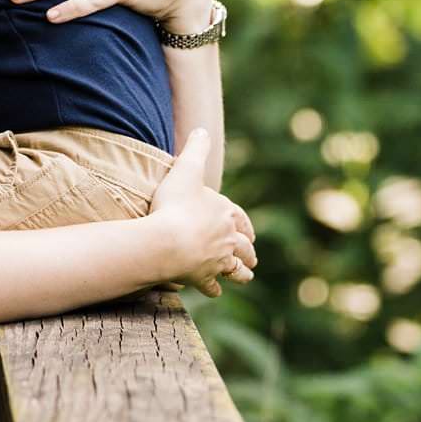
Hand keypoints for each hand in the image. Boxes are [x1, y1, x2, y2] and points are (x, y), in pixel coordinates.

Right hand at [149, 128, 254, 298]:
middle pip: (243, 247)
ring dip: (241, 273)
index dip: (245, 225)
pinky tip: (215, 291)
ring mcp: (216, 260)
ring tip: (245, 276)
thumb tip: (202, 130)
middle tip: (252, 258)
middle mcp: (226, 238)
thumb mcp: (185, 169)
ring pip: (234, 269)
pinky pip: (212, 286)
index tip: (250, 232)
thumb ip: (195, 149)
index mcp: (225, 213)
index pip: (241, 219)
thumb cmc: (176, 204)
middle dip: (248, 252)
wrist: (167, 240)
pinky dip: (214, 289)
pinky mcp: (202, 277)